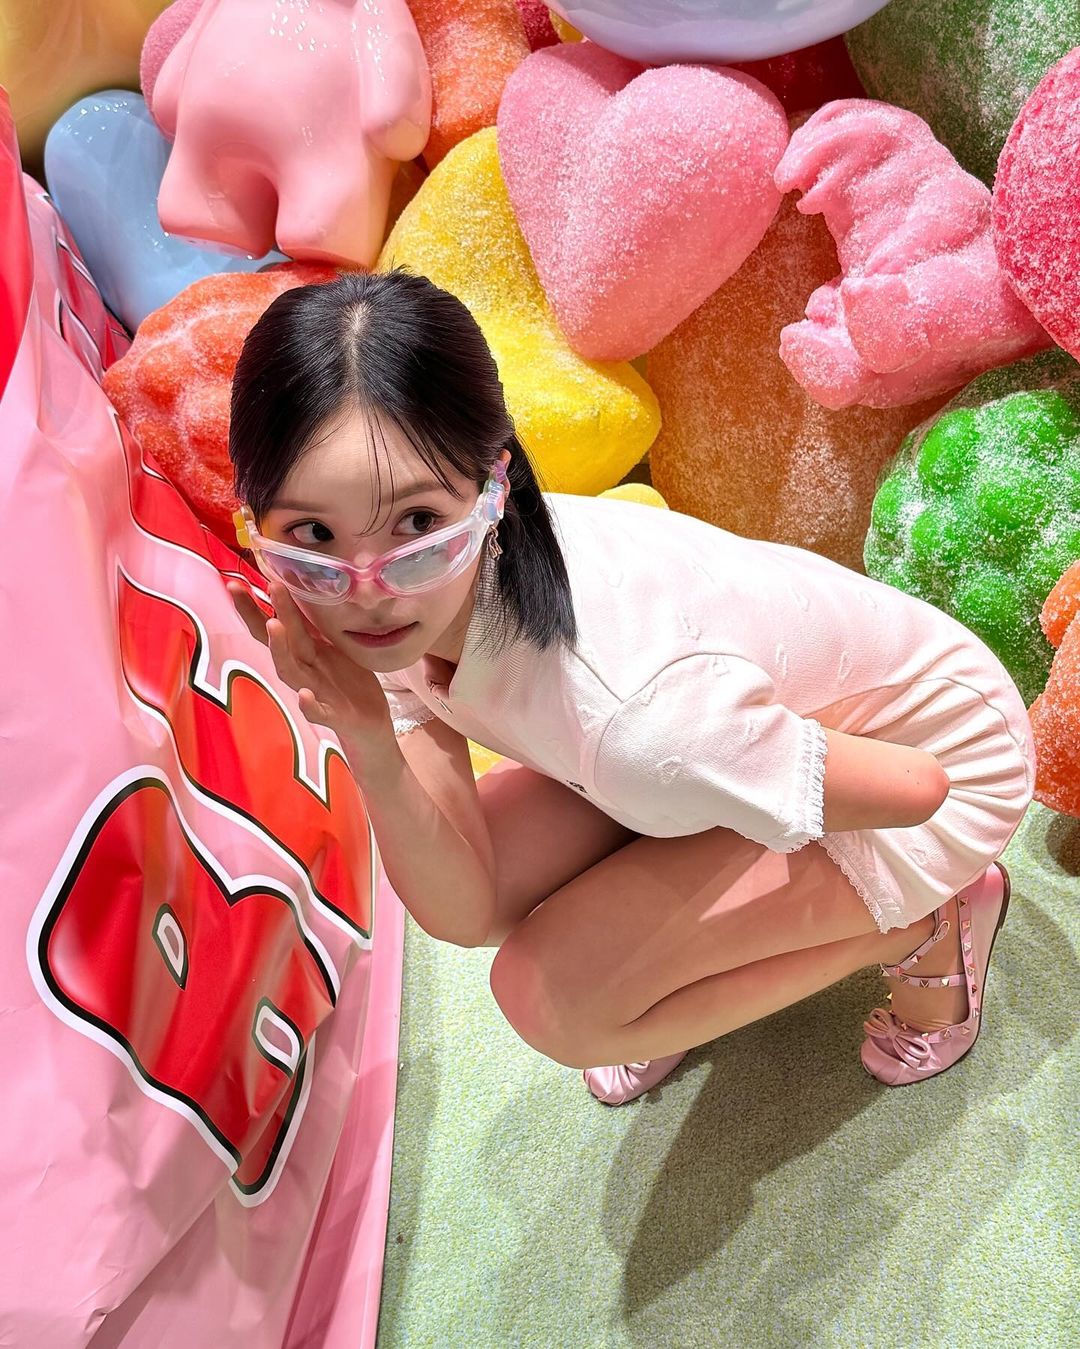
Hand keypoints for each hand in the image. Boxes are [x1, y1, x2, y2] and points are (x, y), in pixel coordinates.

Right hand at [226, 579, 395, 745]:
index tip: (235, 583)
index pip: (275, 624)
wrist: (371, 722)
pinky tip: (304, 695)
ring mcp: (316, 692)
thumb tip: (301, 589)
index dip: (254, 607)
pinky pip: (318, 712)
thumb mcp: (333, 646)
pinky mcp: (334, 715)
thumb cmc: (348, 680)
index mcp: (305, 650)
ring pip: (291, 671)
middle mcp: (304, 669)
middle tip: (240, 589)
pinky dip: (309, 706)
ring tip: (273, 626)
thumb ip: (314, 626)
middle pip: (277, 641)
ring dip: (279, 650)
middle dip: (258, 615)